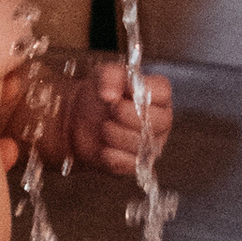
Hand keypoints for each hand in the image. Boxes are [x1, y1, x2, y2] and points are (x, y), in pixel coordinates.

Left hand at [67, 59, 174, 178]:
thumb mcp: (102, 76)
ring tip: (104, 126)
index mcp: (158, 94)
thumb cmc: (99, 94)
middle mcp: (161, 120)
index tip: (121, 92)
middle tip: (109, 109)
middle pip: (158, 120)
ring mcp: (151, 144)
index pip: (162, 92)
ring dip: (114, 133)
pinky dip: (112, 155)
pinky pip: (131, 164)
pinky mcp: (137, 164)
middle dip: (125, 114)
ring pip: (140, 143)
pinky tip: (103, 147)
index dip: (139, 92)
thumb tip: (110, 95)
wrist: (79, 119)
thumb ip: (110, 77)